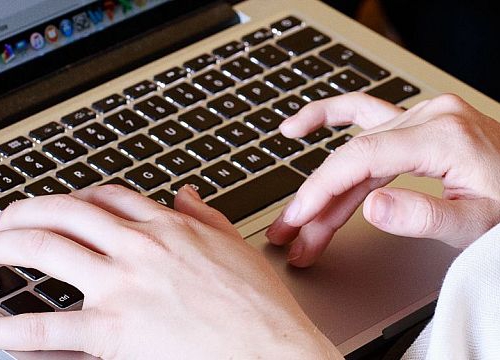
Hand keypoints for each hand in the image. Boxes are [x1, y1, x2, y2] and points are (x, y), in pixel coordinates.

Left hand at [0, 185, 340, 358]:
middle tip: (8, 218)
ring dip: (10, 244)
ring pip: (48, 249)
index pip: (109, 198)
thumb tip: (187, 193)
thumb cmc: (257, 303)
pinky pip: (48, 325)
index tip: (65, 205)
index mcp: (169, 228)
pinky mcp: (113, 330)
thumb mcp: (236, 245)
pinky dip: (16, 326)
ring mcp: (123, 285)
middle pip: (67, 212)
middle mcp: (140, 248)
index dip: (78, 197)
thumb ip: (206, 214)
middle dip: (27, 210)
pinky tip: (1, 327)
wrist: (269, 348)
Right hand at [267, 93, 499, 266]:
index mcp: (442, 136)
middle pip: (352, 158)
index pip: (360, 159)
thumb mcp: (478, 223)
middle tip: (291, 232)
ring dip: (322, 183)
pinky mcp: (417, 124)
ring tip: (295, 211)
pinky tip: (303, 126)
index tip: (298, 217)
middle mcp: (428, 117)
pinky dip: (331, 119)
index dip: (322, 189)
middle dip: (317, 199)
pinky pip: (365, 114)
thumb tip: (373, 207)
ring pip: (354, 147)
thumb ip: (426, 216)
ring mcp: (421, 116)